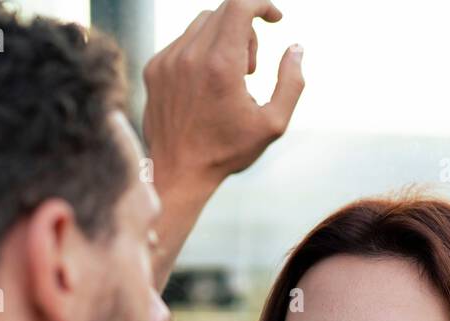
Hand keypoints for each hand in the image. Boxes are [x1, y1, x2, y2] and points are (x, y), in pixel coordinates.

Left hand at [142, 0, 304, 189]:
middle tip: (250, 68)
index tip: (275, 19)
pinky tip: (206, 85)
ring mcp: (167, 61)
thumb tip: (296, 48)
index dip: (263, 4)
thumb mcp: (273, 124)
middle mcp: (190, 56)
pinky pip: (182, 41)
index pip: (241, 5)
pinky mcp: (153, 69)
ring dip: (224, 39)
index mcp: (221, 65)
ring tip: (229, 79)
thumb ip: (292, 82)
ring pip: (203, 23)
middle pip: (225, 12)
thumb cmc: (227, 152)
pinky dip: (200, 51)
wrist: (177, 174)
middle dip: (247, 29)